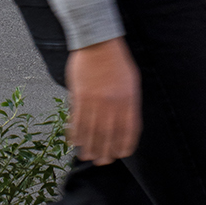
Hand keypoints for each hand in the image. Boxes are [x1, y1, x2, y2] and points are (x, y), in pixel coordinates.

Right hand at [65, 37, 140, 164]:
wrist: (98, 42)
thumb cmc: (116, 61)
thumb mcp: (131, 82)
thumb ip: (128, 103)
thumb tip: (124, 124)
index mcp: (129, 99)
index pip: (129, 130)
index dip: (125, 145)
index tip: (121, 154)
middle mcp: (113, 103)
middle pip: (109, 135)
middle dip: (106, 152)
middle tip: (102, 162)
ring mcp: (95, 100)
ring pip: (92, 131)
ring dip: (89, 147)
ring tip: (86, 157)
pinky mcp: (80, 96)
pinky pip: (77, 120)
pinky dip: (75, 133)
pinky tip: (74, 142)